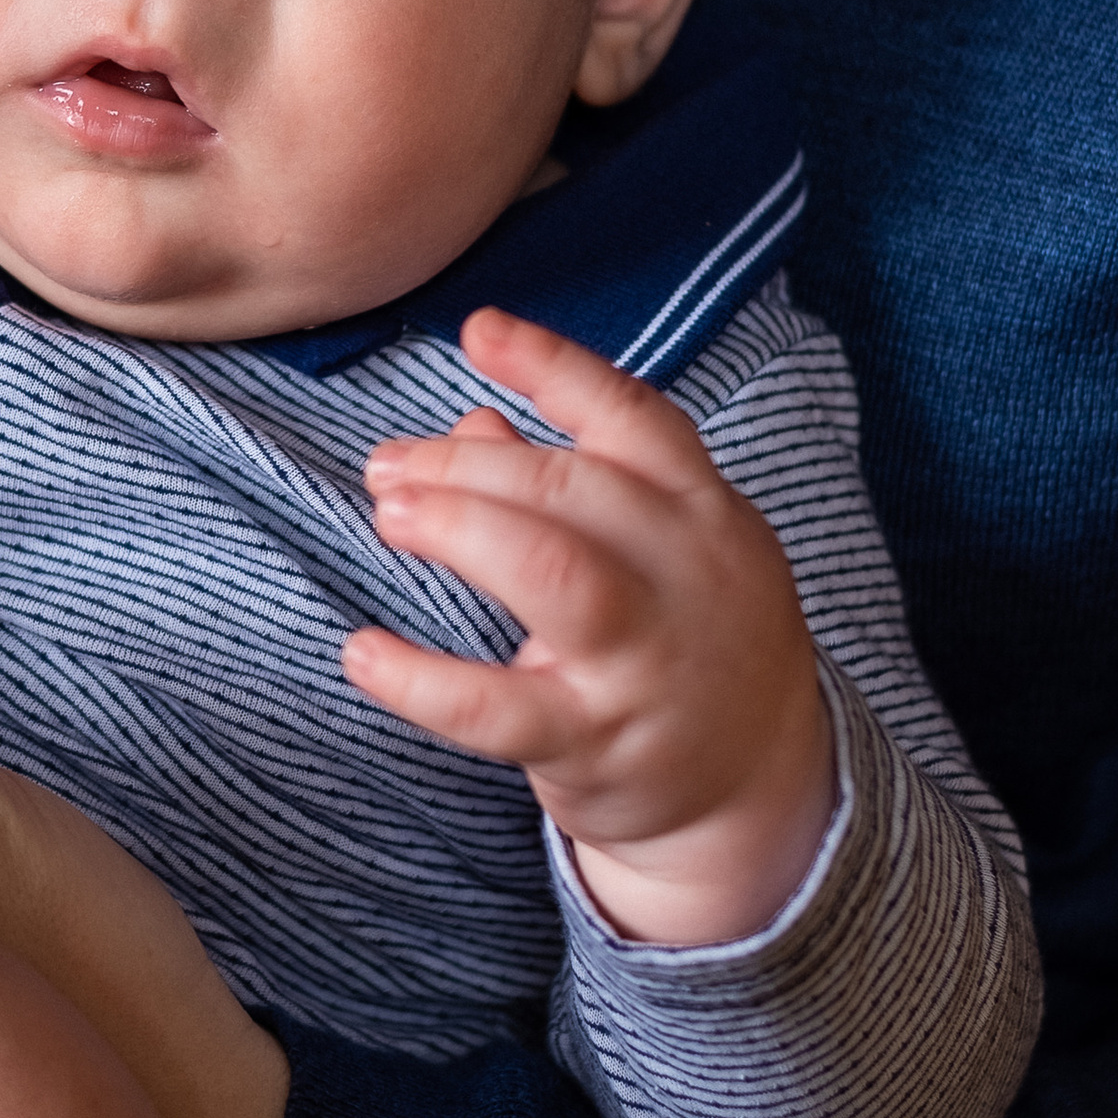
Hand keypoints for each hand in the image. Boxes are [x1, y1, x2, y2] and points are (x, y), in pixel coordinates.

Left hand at [350, 308, 834, 948]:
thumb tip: (471, 420)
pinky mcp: (598, 743)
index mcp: (702, 511)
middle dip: (467, 465)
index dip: (555, 369)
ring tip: (389, 514)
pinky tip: (362, 652)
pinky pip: (500, 709)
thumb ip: (573, 481)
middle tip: (387, 467)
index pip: (634, 419)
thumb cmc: (682, 638)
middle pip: (575, 488)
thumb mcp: (656, 550)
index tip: (478, 330)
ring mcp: (645, 662)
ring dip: (461, 528)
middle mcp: (685, 576)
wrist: (755, 787)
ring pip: (555, 573)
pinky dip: (422, 680)